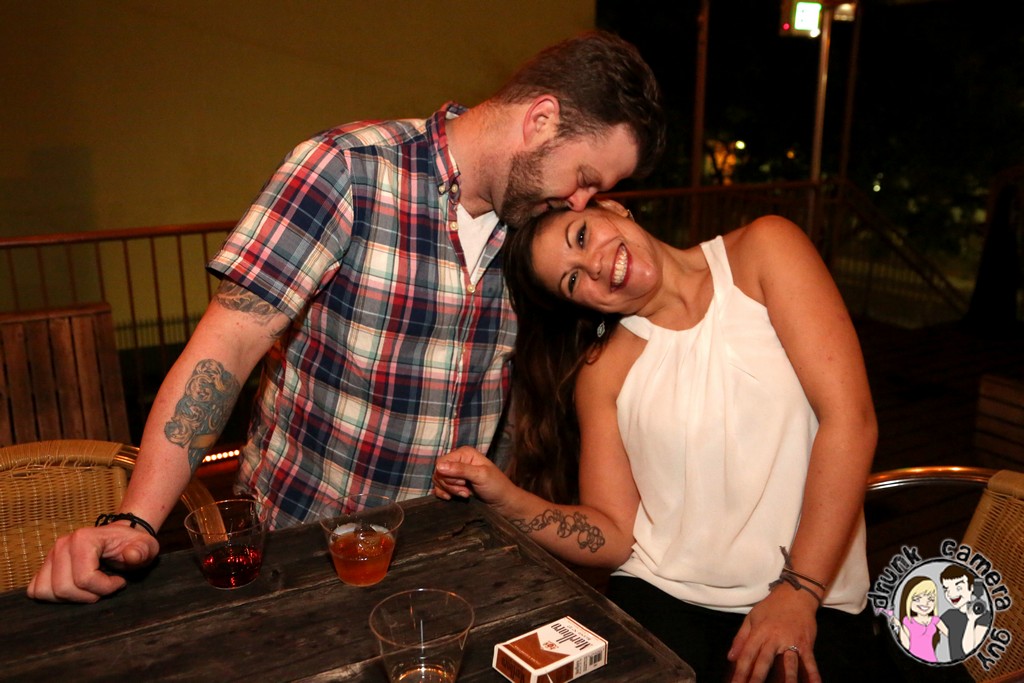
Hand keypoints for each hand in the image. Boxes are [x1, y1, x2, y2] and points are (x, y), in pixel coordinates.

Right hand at [26, 525, 159, 602]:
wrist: (120, 539)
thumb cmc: (132, 544)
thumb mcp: (145, 546)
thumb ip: (141, 551)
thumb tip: (132, 556)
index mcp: (84, 539)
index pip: (85, 578)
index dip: (105, 588)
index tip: (119, 582)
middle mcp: (62, 545)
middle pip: (64, 588)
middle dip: (88, 596)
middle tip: (105, 588)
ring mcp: (51, 556)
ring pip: (47, 592)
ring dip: (71, 598)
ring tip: (90, 589)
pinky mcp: (45, 566)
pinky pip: (37, 590)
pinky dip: (54, 597)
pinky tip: (75, 590)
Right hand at [432, 446, 514, 507]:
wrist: (502, 502)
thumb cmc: (496, 486)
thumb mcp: (480, 476)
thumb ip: (460, 470)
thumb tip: (439, 467)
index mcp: (464, 453)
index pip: (441, 462)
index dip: (448, 476)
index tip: (463, 483)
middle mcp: (458, 461)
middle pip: (439, 472)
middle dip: (450, 485)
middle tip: (466, 490)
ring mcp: (455, 473)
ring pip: (438, 481)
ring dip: (450, 490)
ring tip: (465, 494)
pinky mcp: (454, 484)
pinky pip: (439, 488)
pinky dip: (444, 494)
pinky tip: (453, 498)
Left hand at [727, 586, 820, 682]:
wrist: (795, 594)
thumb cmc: (771, 607)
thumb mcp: (751, 618)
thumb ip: (740, 638)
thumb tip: (730, 657)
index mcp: (759, 633)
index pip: (747, 655)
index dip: (740, 671)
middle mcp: (774, 639)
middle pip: (764, 662)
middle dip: (757, 678)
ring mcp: (791, 642)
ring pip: (788, 663)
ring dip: (787, 679)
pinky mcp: (806, 643)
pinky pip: (810, 661)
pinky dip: (813, 674)